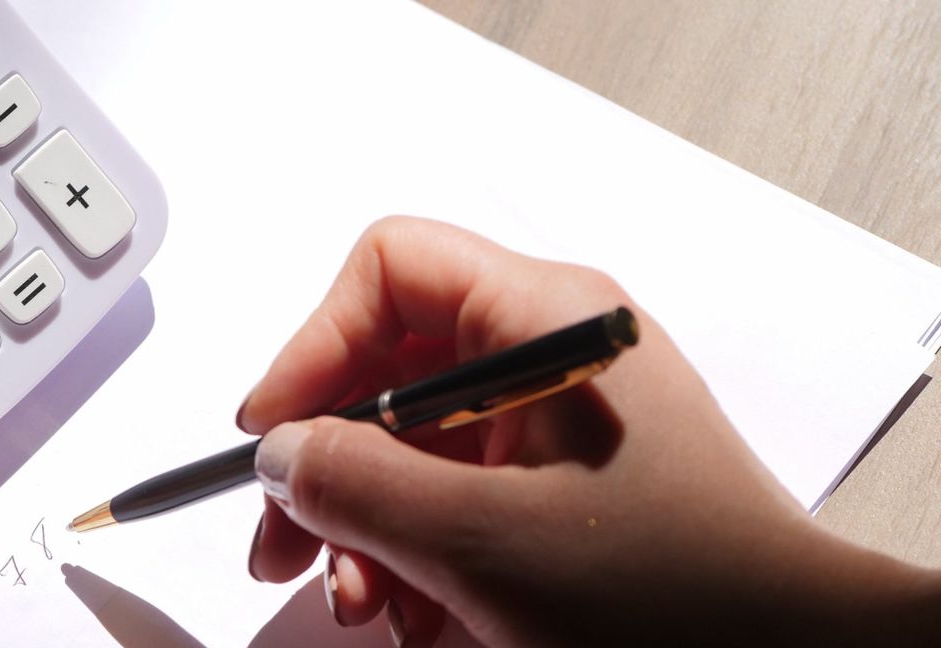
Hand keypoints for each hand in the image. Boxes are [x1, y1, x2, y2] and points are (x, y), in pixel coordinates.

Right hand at [239, 217, 940, 644]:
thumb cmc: (673, 596)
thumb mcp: (483, 540)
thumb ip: (357, 485)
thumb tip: (277, 451)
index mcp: (544, 321)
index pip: (391, 271)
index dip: (315, 344)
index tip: (272, 433)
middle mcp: (545, 354)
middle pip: (386, 370)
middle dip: (327, 467)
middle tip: (283, 545)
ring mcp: (552, 423)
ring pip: (410, 449)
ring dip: (365, 532)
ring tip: (361, 606)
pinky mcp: (555, 485)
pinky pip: (452, 498)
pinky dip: (416, 557)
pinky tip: (417, 619)